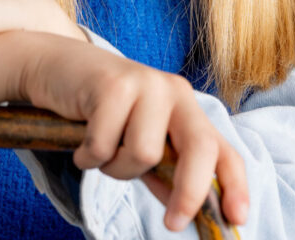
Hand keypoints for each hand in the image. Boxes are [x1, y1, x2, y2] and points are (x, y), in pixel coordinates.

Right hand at [21, 32, 249, 232]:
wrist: (58, 69)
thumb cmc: (102, 111)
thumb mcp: (138, 143)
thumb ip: (164, 172)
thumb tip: (188, 214)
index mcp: (187, 108)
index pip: (221, 149)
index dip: (235, 185)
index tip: (236, 219)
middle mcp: (174, 91)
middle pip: (199, 147)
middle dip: (190, 192)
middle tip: (172, 224)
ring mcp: (145, 83)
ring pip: (144, 154)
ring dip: (115, 168)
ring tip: (100, 151)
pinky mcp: (113, 84)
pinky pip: (104, 145)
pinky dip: (88, 156)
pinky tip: (80, 140)